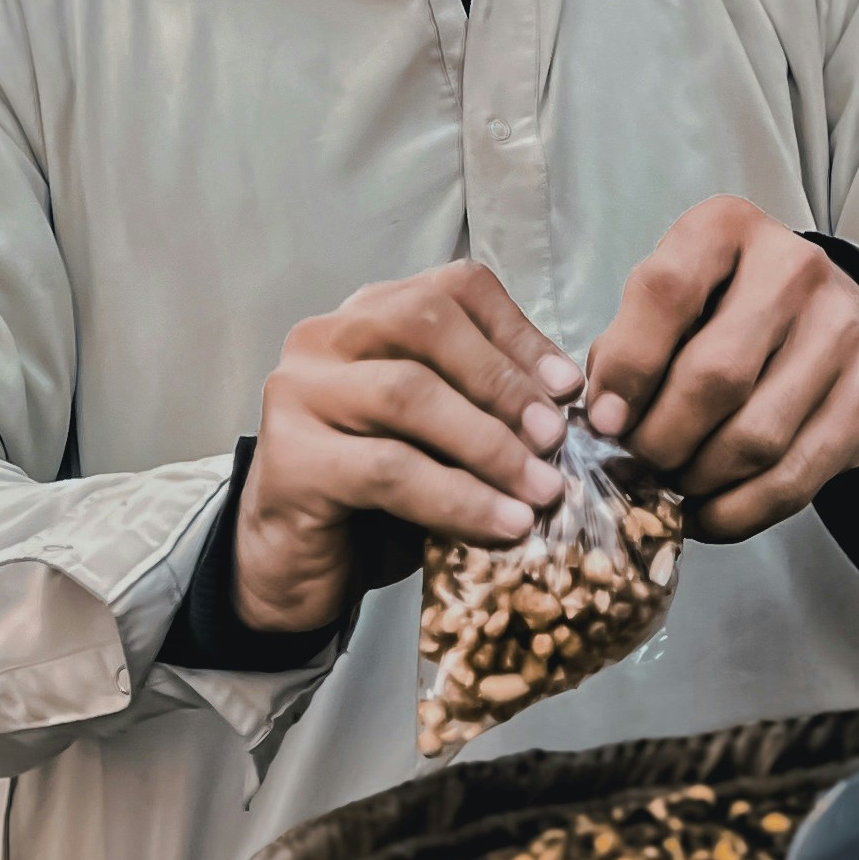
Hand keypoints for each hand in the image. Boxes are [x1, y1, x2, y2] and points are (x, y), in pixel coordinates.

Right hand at [236, 262, 579, 634]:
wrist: (293, 570)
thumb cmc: (376, 497)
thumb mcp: (439, 438)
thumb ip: (483, 408)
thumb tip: (569, 408)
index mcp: (368, 315)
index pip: (454, 289)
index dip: (518, 332)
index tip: (569, 387)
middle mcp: (325, 337)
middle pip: (424, 323)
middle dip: (501, 379)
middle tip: (555, 437)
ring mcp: (298, 392)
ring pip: (407, 393)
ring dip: (488, 444)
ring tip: (542, 490)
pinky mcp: (290, 458)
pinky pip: (389, 469)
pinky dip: (457, 497)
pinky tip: (502, 524)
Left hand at [586, 199, 858, 542]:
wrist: (841, 322)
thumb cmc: (731, 311)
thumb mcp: (678, 299)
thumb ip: (631, 342)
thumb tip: (604, 418)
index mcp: (727, 228)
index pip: (665, 291)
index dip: (626, 367)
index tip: (602, 420)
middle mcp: (794, 269)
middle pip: (715, 375)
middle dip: (660, 439)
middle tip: (638, 462)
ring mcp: (842, 333)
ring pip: (754, 438)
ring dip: (698, 480)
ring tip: (672, 485)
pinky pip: (793, 479)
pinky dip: (738, 512)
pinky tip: (709, 513)